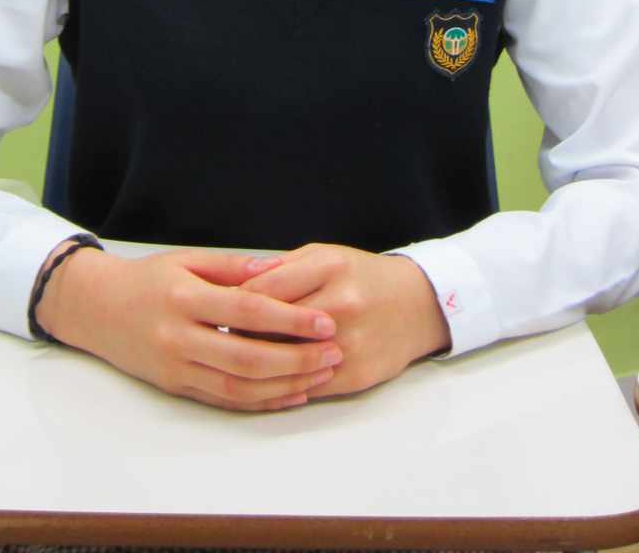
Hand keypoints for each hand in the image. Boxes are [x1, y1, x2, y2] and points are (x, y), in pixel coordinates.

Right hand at [35, 245, 343, 410]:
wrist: (96, 309)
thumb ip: (232, 267)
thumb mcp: (186, 260)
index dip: (289, 320)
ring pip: (239, 387)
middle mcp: (179, 338)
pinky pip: (224, 400)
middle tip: (334, 353)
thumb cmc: (147, 279)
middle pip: (248, 358)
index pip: (247, 313)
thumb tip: (276, 268)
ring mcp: (176, 368)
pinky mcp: (175, 387)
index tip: (325, 322)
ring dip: (285, 386)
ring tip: (321, 375)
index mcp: (185, 299)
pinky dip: (261, 401)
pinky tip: (290, 395)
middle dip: (297, 359)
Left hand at [236, 244, 448, 396]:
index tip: (220, 309)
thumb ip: (281, 267)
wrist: (417, 305)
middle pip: (269, 326)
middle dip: (242, 333)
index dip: (233, 303)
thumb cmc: (363, 277)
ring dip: (260, 360)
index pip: (262, 290)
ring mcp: (349, 342)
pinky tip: (275, 374)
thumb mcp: (324, 255)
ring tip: (247, 354)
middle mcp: (340, 303)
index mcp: (329, 267)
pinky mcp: (355, 374)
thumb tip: (237, 283)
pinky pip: (306, 384)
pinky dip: (285, 381)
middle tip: (227, 334)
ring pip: (284, 360)